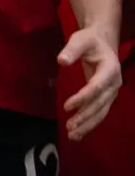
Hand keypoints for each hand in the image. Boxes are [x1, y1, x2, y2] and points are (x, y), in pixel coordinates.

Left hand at [66, 24, 123, 140]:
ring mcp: (112, 92)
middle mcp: (114, 83)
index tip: (66, 106)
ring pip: (101, 111)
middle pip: (100, 102)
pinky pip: (99, 112)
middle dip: (85, 116)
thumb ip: (71, 49)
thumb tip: (61, 61)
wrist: (101, 42)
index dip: (83, 97)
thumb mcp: (80, 40)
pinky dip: (89, 123)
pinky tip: (78, 134)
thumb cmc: (89, 41)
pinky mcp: (106, 97)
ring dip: (88, 124)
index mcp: (110, 68)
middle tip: (69, 126)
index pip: (97, 86)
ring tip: (72, 135)